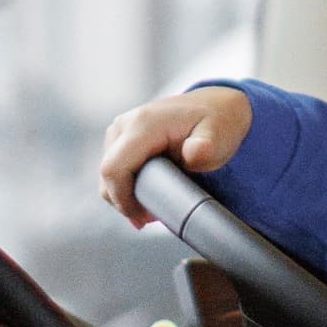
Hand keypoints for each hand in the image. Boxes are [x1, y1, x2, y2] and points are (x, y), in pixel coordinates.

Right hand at [98, 87, 253, 226]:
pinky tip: (147, 196)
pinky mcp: (120, 138)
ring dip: (125, 195)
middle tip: (150, 219)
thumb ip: (206, 147)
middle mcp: (124, 124)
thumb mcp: (218, 136)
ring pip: (108, 175)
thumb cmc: (217, 124)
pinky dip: (125, 187)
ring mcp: (119, 130)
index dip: (122, 199)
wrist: (214, 107)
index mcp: (143, 124)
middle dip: (124, 202)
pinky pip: (114, 169)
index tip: (143, 219)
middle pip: (107, 174)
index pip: (114, 168)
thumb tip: (193, 153)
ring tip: (152, 208)